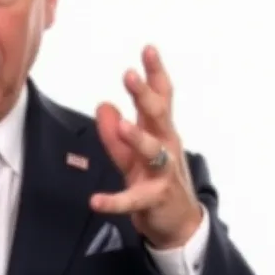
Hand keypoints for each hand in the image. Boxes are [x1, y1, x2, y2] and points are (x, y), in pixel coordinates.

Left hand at [92, 45, 201, 248]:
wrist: (178, 225)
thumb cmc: (155, 181)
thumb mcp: (131, 156)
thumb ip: (115, 133)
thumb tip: (103, 105)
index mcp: (161, 132)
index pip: (161, 98)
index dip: (155, 73)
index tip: (148, 49)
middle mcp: (166, 147)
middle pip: (158, 116)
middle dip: (145, 95)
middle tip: (130, 75)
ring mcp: (162, 173)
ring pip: (152, 152)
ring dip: (137, 138)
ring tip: (123, 125)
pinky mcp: (153, 200)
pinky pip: (132, 199)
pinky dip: (114, 201)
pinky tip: (95, 201)